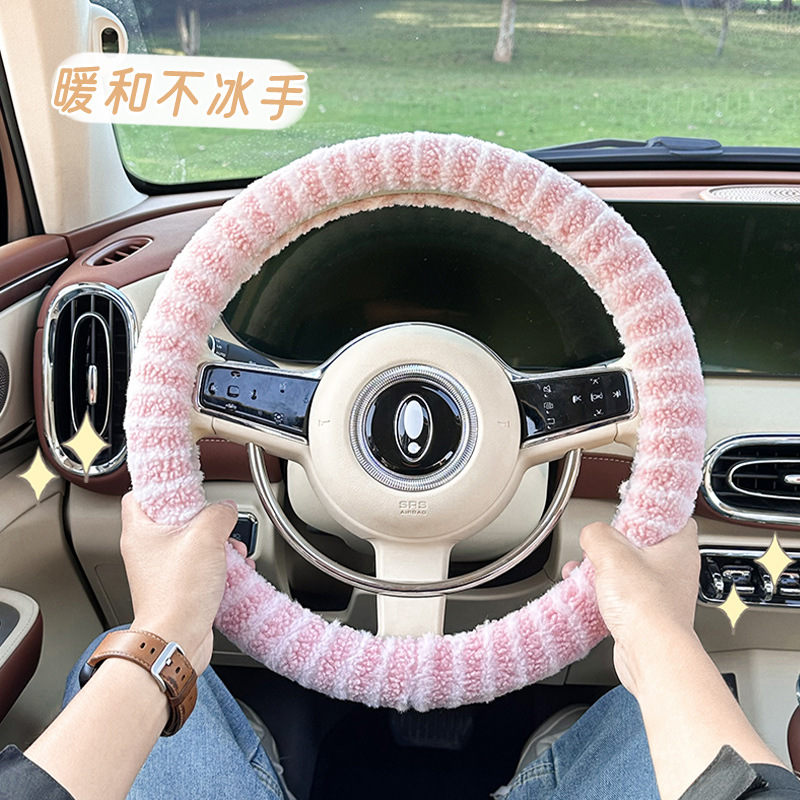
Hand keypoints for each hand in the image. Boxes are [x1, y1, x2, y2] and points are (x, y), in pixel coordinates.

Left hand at [119, 493, 251, 672]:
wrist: (176, 640)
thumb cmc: (177, 592)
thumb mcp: (205, 537)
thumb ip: (219, 514)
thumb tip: (227, 509)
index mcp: (139, 531)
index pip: (139, 494)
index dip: (161, 484)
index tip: (183, 480)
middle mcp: (145, 551)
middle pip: (173, 518)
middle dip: (203, 518)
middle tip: (216, 518)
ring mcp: (160, 571)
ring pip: (190, 543)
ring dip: (216, 543)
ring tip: (231, 548)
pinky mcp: (176, 589)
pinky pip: (198, 567)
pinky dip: (216, 565)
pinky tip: (233, 568)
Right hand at [562, 519, 699, 693]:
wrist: (651, 654)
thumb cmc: (647, 607)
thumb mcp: (612, 553)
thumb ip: (597, 534)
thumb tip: (591, 533)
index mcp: (680, 548)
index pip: (674, 517)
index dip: (651, 511)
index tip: (631, 508)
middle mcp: (676, 571)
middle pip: (644, 544)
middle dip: (615, 544)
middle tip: (601, 544)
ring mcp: (663, 595)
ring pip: (631, 571)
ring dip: (605, 569)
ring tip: (585, 570)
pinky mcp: (648, 616)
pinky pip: (624, 596)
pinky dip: (606, 593)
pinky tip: (588, 593)